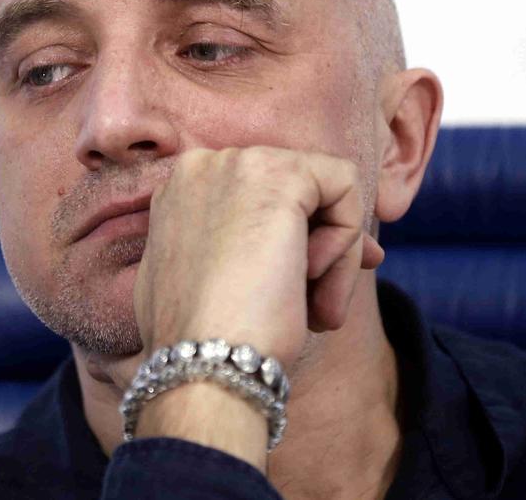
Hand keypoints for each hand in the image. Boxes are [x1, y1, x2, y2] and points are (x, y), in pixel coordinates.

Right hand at [135, 146, 382, 366]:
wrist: (205, 361)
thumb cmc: (201, 340)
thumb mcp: (210, 283)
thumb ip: (242, 252)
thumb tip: (313, 251)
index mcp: (178, 193)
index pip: (257, 200)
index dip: (295, 239)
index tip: (310, 285)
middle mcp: (202, 166)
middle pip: (293, 193)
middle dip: (321, 248)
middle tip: (323, 308)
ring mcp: (238, 164)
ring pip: (322, 193)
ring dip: (333, 257)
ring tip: (317, 313)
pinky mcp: (281, 174)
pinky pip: (344, 188)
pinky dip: (347, 240)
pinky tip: (317, 284)